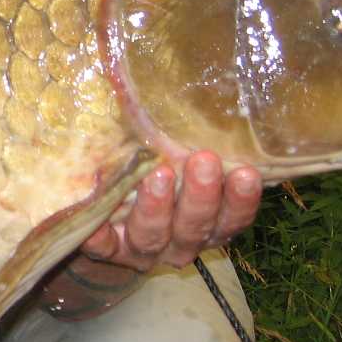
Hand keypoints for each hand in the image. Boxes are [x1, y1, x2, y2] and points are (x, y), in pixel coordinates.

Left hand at [78, 151, 261, 273]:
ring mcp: (143, 250)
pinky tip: (95, 221)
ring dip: (156, 207)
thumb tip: (210, 91)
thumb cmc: (159, 174)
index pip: (232, 219)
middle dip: (201, 196)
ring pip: (154, 235)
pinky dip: (100, 236)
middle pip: (195, 227)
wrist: (112, 218)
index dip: (241, 200)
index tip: (246, 171)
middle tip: (203, 160)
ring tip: (157, 174)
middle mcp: (180, 242)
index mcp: (208, 226)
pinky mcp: (107, 250)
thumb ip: (193, 143)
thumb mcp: (182, 161)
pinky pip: (103, 246)